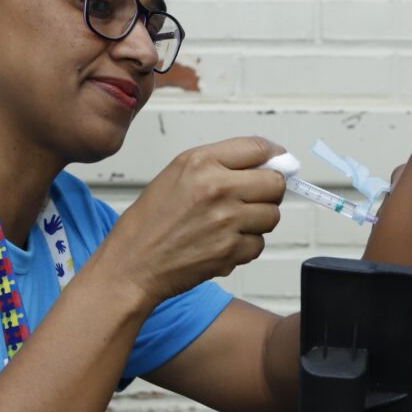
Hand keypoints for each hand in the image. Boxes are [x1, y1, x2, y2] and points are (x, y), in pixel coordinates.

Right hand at [99, 137, 285, 307]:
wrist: (133, 263)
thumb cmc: (150, 222)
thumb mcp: (177, 175)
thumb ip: (220, 164)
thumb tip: (269, 161)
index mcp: (201, 162)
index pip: (259, 148)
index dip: (274, 156)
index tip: (278, 163)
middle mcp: (217, 187)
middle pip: (275, 183)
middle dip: (269, 192)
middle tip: (252, 199)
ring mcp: (226, 220)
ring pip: (272, 215)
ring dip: (257, 222)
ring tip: (229, 224)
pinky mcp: (230, 250)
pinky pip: (259, 244)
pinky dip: (245, 247)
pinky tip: (222, 244)